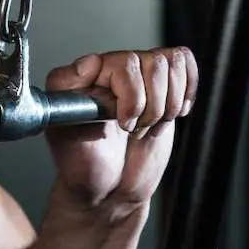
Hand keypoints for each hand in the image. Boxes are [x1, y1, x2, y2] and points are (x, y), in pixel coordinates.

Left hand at [43, 46, 197, 211]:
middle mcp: (109, 68)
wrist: (107, 186)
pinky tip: (169, 115)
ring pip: (172, 63)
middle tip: (133, 130)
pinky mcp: (160, 83)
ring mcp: (135, 74)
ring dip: (167, 105)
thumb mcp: (64, 134)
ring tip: (147, 126)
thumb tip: (89, 62)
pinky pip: (184, 62)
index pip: (126, 62)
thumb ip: (68, 99)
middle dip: (151, 107)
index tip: (123, 124)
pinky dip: (185, 92)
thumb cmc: (83, 163)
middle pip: (155, 63)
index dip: (132, 98)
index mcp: (82, 76)